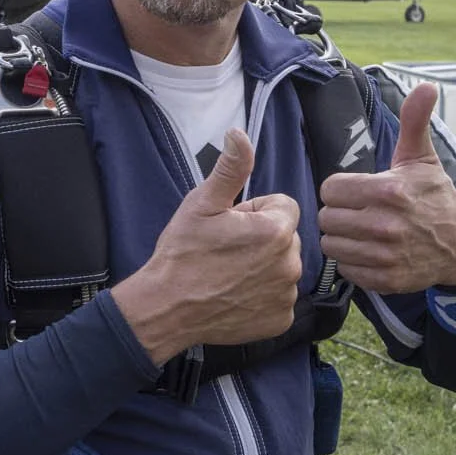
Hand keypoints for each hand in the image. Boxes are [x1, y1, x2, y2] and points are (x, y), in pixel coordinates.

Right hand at [110, 130, 307, 363]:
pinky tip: (235, 296)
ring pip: (282, 268)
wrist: (165, 308)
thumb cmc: (182, 253)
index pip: (283, 206)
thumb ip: (230, 168)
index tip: (230, 224)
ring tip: (227, 273)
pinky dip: (262, 296)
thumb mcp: (202, 203)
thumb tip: (239, 134)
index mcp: (276, 230)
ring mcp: (286, 294)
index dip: (255, 212)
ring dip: (263, 267)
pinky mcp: (280, 320)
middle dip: (262, 239)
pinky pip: (279, 298)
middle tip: (226, 249)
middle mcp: (290, 263)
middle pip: (285, 237)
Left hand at [317, 83, 455, 293]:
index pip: (330, 189)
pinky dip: (352, 261)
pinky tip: (368, 250)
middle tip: (358, 211)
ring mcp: (386, 255)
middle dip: (339, 213)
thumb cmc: (434, 196)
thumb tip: (425, 86)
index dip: (339, 189)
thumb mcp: (421, 158)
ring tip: (361, 230)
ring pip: (331, 244)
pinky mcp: (386, 279)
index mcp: (389, 190)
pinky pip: (346, 269)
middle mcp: (386, 224)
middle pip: (327, 217)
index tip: (355, 191)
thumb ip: (414, 121)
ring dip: (342, 238)